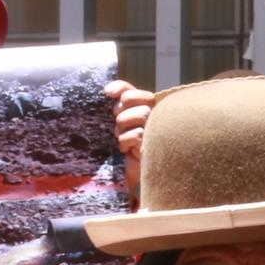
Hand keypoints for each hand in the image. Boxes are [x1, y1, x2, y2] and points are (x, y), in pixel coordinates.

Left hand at [106, 79, 155, 197]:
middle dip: (121, 111)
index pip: (130, 90)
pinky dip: (127, 141)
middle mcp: (153, 115)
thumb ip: (118, 107)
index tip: (107, 93)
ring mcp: (157, 129)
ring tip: (121, 139)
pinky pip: (138, 133)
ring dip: (124, 127)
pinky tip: (127, 150)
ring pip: (142, 113)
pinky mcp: (155, 143)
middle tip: (117, 125)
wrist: (127, 176)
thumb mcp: (118, 126)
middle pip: (133, 100)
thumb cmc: (122, 150)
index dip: (120, 88)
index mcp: (141, 108)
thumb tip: (109, 91)